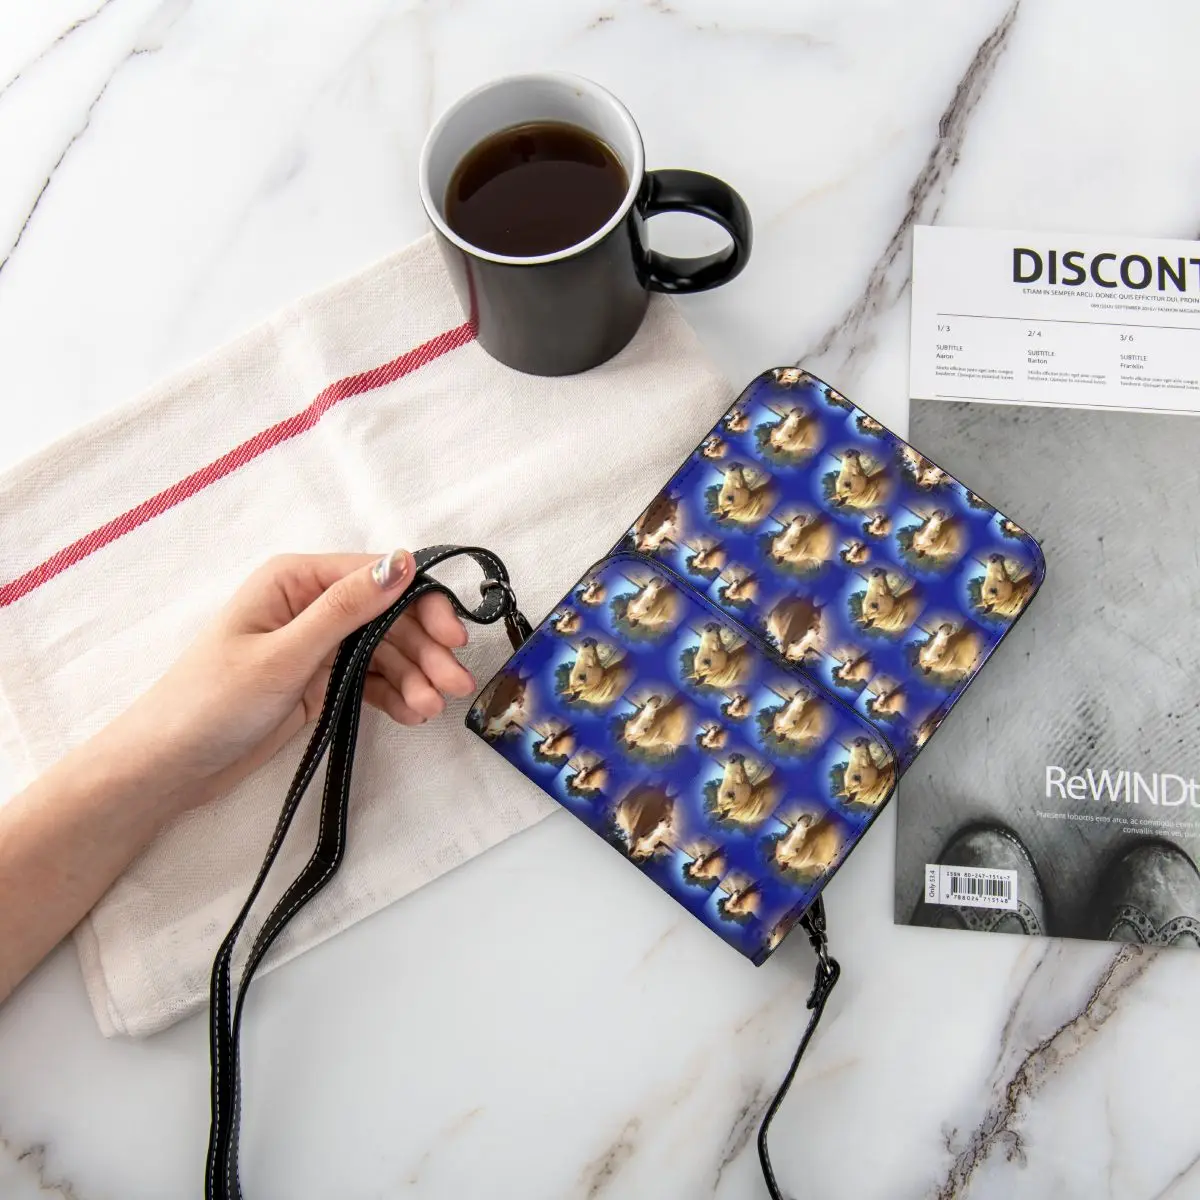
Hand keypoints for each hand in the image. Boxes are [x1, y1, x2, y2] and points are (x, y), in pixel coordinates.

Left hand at [102, 549, 475, 813]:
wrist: (171, 767)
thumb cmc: (213, 702)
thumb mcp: (285, 654)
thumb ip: (346, 609)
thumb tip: (402, 562)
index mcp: (296, 580)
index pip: (377, 577)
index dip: (422, 604)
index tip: (453, 639)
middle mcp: (311, 605)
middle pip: (389, 617)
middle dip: (425, 650)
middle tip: (455, 687)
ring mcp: (318, 645)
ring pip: (386, 652)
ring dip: (415, 678)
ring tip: (430, 711)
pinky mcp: (320, 682)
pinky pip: (371, 681)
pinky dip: (395, 696)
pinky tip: (412, 715)